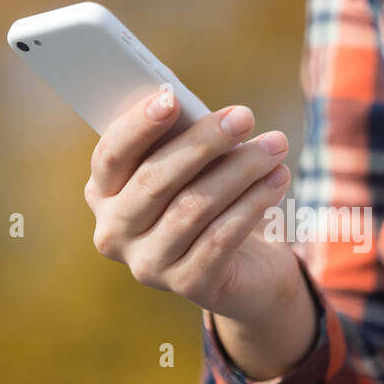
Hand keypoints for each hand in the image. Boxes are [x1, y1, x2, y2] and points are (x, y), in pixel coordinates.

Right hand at [85, 90, 304, 328]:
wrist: (242, 267)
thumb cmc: (209, 196)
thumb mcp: (193, 166)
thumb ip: (185, 140)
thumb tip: (207, 114)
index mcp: (104, 193)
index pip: (111, 156)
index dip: (138, 126)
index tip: (171, 97)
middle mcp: (114, 232)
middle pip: (155, 180)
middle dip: (204, 142)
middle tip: (245, 116)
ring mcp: (147, 264)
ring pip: (193, 207)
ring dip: (241, 170)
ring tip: (276, 146)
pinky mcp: (187, 286)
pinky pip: (221, 238)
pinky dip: (254, 203)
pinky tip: (278, 179)